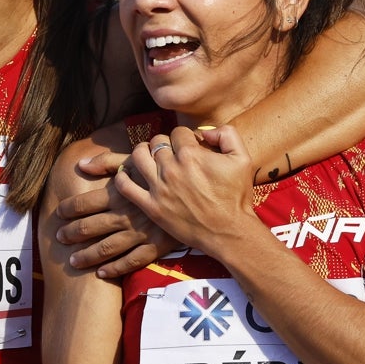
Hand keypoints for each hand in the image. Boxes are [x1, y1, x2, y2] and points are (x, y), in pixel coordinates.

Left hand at [55, 151, 179, 277]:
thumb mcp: (136, 160)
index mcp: (119, 193)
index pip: (84, 203)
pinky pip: (132, 262)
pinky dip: (115, 269)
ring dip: (87, 255)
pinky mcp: (155, 247)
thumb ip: (107, 162)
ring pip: (107, 248)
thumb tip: (80, 164)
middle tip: (60, 238)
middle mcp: (126, 215)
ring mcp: (140, 233)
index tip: (58, 214)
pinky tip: (101, 273)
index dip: (68, 209)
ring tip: (73, 261)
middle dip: (72, 233)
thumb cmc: (164, 171)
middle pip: (90, 227)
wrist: (198, 190)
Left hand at [116, 126, 255, 253]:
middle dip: (164, 143)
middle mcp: (171, 168)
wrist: (229, 232)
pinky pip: (125, 186)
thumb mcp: (242, 159)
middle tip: (170, 153)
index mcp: (191, 155)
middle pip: (156, 142)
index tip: (189, 146)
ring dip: (141, 152)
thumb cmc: (236, 197)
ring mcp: (159, 188)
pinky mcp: (151, 206)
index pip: (178, 132)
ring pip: (137, 156)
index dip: (184, 137)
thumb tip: (206, 131)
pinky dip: (122, 176)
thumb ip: (227, 135)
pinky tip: (127, 173)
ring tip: (147, 155)